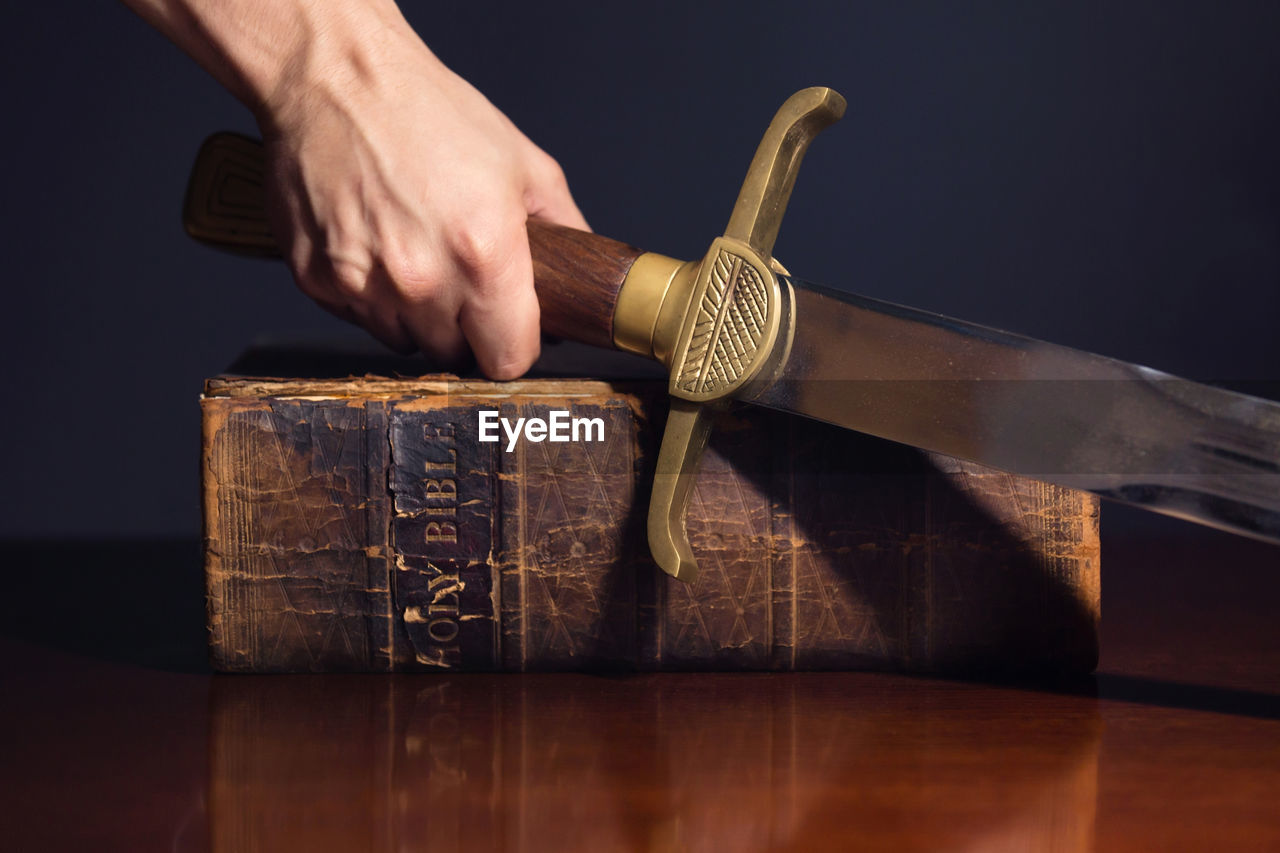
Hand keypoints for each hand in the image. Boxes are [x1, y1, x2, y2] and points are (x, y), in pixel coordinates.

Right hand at [258, 26, 587, 377]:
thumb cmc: (429, 112)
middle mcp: (422, 280)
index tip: (510, 329)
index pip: (508, 359)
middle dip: (465, 327)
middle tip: (461, 278)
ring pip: (405, 341)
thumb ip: (564, 227)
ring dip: (416, 315)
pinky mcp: (317, 279)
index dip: (514, 345)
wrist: (336, 78)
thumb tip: (583, 271)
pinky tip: (376, 244)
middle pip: (456, 355)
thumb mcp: (523, 163)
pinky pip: (358, 316)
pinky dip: (370, 294)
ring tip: (416, 254)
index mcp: (483, 255)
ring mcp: (364, 284)